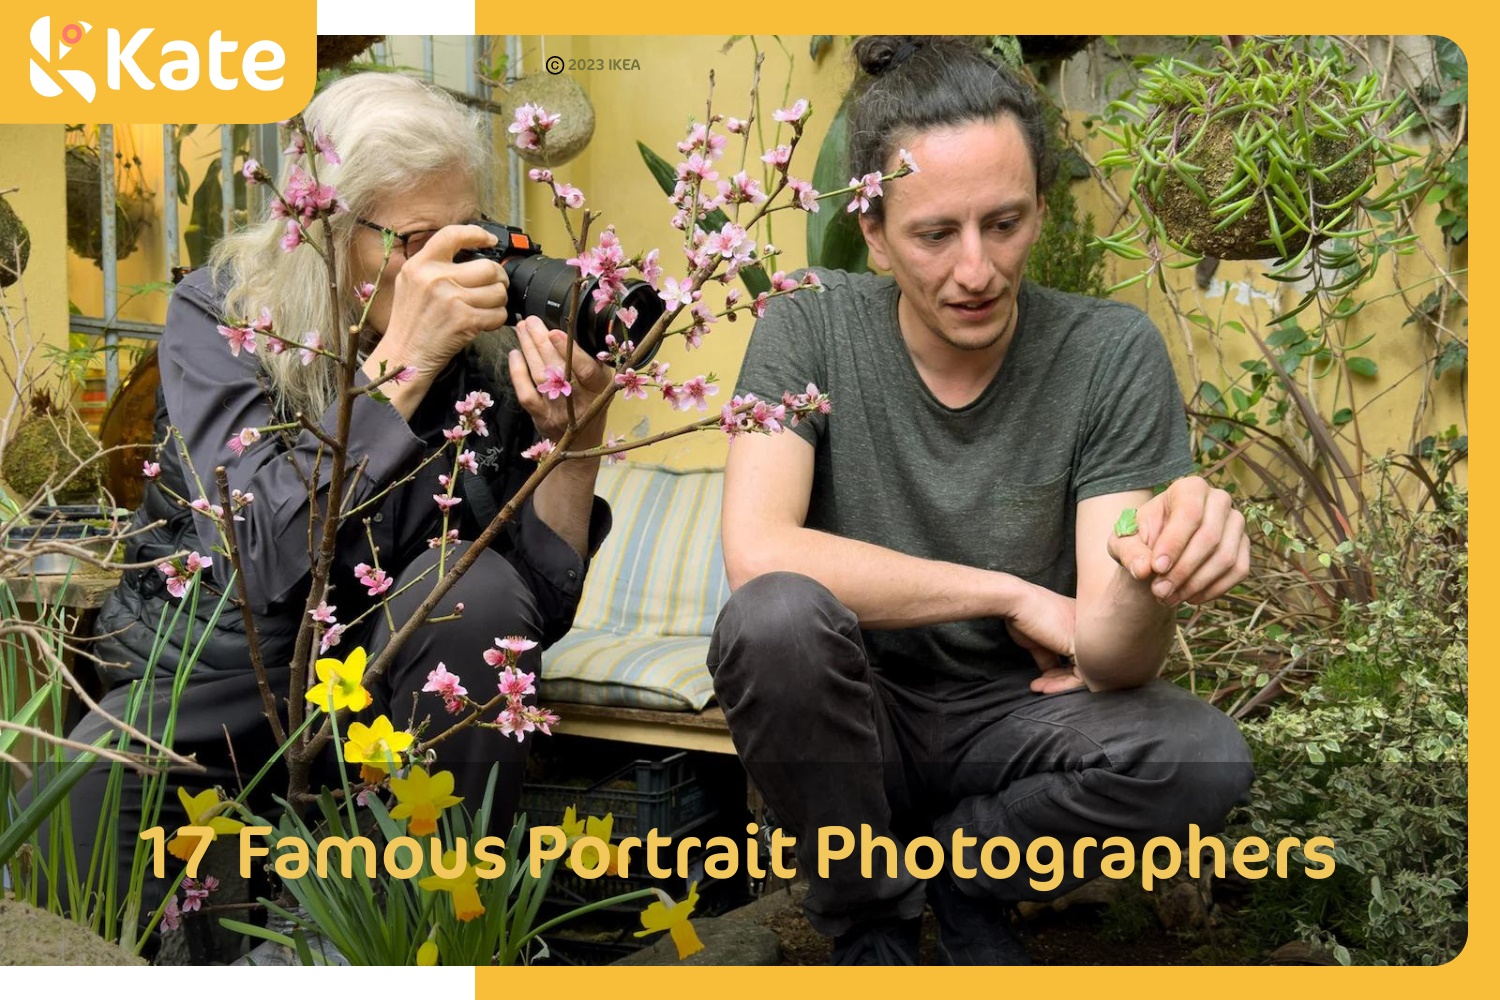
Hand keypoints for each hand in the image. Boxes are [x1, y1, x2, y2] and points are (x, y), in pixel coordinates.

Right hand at [381, 225, 508, 377]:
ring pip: (497, 291)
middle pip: (488, 267)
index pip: (452, 235)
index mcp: (420, 265)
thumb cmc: (410, 324)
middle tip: (495, 287)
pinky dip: (497, 319)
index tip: (490, 240)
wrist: (404, 356)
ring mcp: (450, 299)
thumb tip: (469, 254)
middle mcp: (435, 278)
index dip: (477, 234)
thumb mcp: (409, 284)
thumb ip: (433, 266)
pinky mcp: (464, 320)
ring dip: (498, 301)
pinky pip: (498, 314)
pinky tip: (485, 322)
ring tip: (487, 307)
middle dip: (498, 279)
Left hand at [507, 316, 612, 443]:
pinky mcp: (541, 417)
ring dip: (529, 349)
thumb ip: (591, 362)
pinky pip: (526, 394)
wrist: (582, 442)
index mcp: (600, 388)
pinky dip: (518, 373)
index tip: (554, 331)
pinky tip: (515, 355)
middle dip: (541, 341)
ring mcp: (559, 411)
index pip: (586, 370)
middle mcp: (580, 401)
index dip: (569, 351)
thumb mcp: (602, 382)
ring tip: (522, 329)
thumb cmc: (592, 403)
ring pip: (541, 376)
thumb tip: (568, 330)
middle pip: (558, 368)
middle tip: (531, 321)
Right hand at [1004, 582, 1083, 693]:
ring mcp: (1088, 638)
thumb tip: (1050, 672)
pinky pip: (1080, 676)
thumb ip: (1049, 657)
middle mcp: (1091, 632)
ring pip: (1085, 673)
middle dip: (1062, 680)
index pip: (1081, 656)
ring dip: (1060, 685)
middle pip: (1085, 665)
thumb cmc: (1025, 614)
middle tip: (1043, 686)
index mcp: (1084, 627)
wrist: (1018, 601)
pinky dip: (1061, 685)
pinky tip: (1044, 686)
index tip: (1046, 678)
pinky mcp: (1080, 646)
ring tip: (1041, 687)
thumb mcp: (1039, 640)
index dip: (1064, 671)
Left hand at [1107, 476, 1248, 605]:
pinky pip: (1238, 571)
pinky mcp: (1245, 547)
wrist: (1159, 551)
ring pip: (1225, 557)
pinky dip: (1213, 589)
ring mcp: (1236, 523)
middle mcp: (1219, 500)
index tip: (1156, 568)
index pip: (1189, 513)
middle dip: (1183, 570)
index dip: (1174, 543)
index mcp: (1189, 488)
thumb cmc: (1140, 540)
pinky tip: (1189, 597)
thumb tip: (1143, 569)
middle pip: (1209, 537)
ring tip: (1168, 597)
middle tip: (1159, 591)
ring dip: (1196, 584)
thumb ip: (1130, 553)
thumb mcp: (1124, 543)